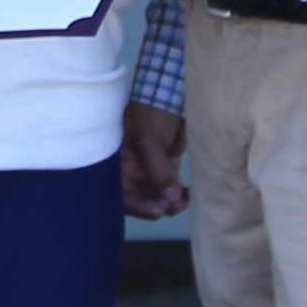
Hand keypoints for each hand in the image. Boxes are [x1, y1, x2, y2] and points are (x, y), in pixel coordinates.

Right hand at [119, 102, 188, 219]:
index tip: (158, 210)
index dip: (138, 206)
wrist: (170, 96)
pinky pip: (171, 190)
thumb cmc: (150, 115)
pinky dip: (179, 195)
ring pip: (158, 198)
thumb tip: (169, 199)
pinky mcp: (166, 169)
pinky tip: (189, 194)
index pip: (122, 194)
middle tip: (174, 205)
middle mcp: (131, 172)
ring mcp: (149, 171)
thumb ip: (158, 171)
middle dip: (157, 206)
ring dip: (171, 203)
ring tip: (184, 200)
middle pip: (141, 200)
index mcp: (118, 165)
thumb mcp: (149, 141)